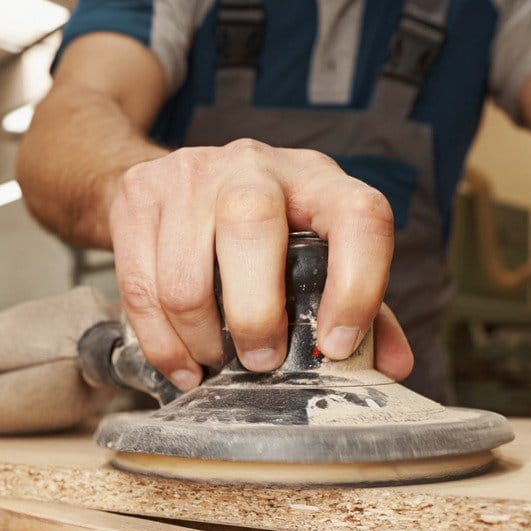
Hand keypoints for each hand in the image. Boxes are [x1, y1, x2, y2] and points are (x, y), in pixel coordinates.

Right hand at [106, 139, 412, 390]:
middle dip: (255, 312)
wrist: (174, 178)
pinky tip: (182, 363)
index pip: (358, 216)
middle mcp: (254, 165)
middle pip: (250, 223)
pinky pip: (140, 288)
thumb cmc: (262, 229)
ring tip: (215, 365)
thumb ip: (360, 304)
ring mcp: (189, 175)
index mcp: (317, 179)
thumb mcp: (316, 250)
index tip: (338, 346)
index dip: (357, 286)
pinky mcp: (138, 197)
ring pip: (184, 272)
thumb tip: (392, 364)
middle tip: (262, 362)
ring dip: (201, 339)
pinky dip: (161, 343)